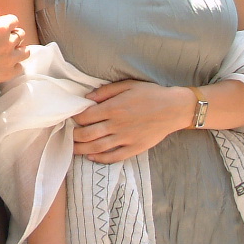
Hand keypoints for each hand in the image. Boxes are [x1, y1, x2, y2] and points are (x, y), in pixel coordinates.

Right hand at [0, 8, 25, 93]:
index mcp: (0, 29)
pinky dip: (15, 65)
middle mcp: (9, 43)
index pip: (14, 19)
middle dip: (14, 34)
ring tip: (8, 51)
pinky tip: (6, 64)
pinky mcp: (9, 73)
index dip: (7, 21)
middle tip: (2, 38)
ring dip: (19, 49)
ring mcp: (10, 60)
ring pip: (25, 51)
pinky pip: (20, 67)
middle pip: (21, 34)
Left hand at [71, 79, 188, 162]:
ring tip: (73, 148)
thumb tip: (87, 98)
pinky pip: (114, 157)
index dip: (74, 118)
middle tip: (68, 134)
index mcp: (114, 108)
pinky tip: (92, 157)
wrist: (175, 108)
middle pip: (87, 134)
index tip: (71, 117)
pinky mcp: (135, 148)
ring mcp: (126, 139)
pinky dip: (101, 159)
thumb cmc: (151, 93)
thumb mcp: (128, 85)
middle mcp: (117, 125)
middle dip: (74, 136)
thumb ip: (106, 91)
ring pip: (97, 148)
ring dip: (82, 149)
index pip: (85, 116)